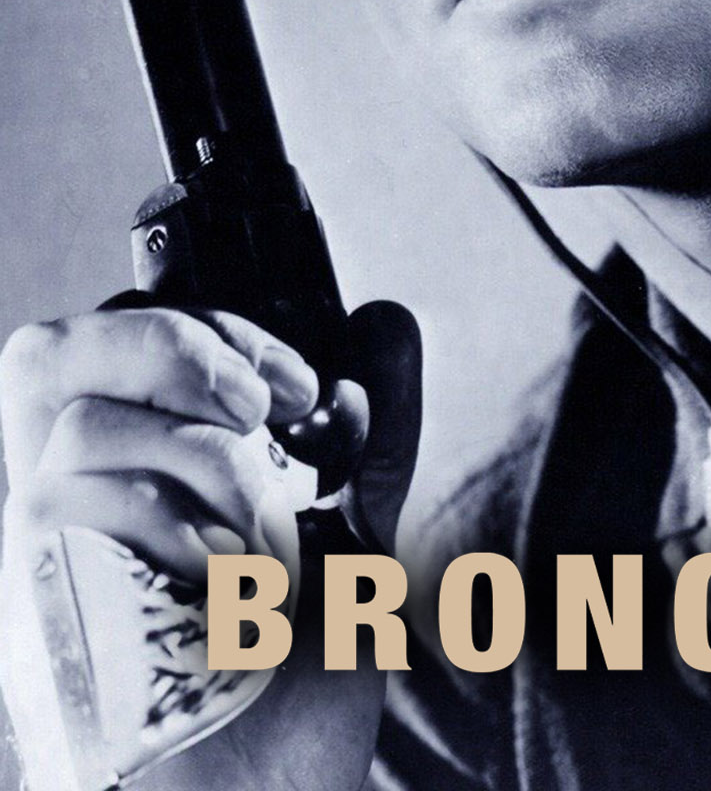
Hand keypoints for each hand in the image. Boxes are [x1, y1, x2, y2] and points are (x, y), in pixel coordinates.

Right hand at [0, 296, 421, 789]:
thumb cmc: (296, 678)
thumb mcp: (354, 529)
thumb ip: (369, 430)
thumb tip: (387, 320)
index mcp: (140, 465)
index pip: (113, 335)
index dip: (200, 323)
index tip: (298, 380)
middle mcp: (73, 497)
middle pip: (54, 352)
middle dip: (174, 346)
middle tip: (262, 408)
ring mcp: (43, 548)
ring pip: (84, 423)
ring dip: (205, 461)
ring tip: (265, 537)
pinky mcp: (31, 596)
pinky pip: (69, 502)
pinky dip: (170, 520)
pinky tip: (226, 578)